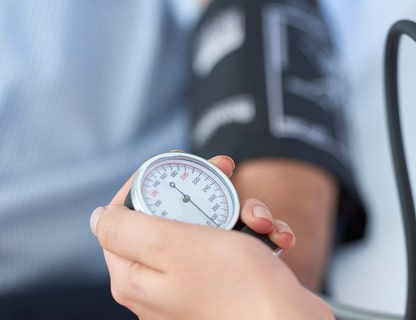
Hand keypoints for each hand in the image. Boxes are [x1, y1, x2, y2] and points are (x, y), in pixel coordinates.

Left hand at [90, 155, 333, 318]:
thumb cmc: (238, 286)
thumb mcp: (173, 246)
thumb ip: (126, 228)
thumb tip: (100, 217)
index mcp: (135, 276)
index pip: (124, 215)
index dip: (149, 182)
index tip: (180, 163)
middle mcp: (162, 283)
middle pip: (172, 217)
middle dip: (207, 191)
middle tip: (227, 171)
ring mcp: (197, 285)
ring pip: (211, 228)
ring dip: (242, 212)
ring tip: (263, 220)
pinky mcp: (229, 285)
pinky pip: (236, 248)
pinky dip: (258, 235)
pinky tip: (278, 238)